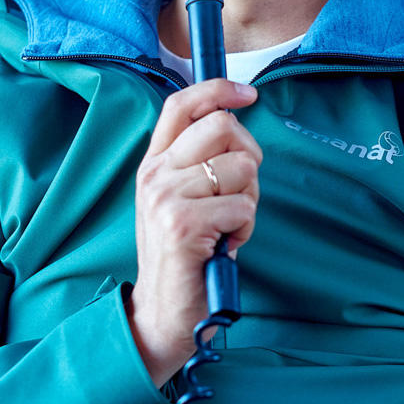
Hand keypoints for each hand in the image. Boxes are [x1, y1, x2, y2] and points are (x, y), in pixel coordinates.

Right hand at [128, 78, 260, 385]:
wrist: (162, 313)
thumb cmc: (185, 255)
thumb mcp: (181, 198)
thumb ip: (199, 161)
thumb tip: (235, 120)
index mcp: (154, 163)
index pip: (181, 104)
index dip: (218, 90)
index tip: (248, 94)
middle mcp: (155, 175)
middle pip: (222, 127)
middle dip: (248, 157)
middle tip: (238, 192)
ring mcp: (166, 198)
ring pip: (242, 168)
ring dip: (248, 201)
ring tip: (226, 226)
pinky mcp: (183, 225)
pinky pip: (244, 208)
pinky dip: (245, 230)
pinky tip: (224, 246)